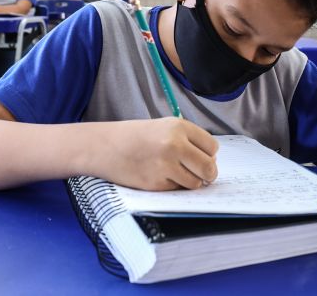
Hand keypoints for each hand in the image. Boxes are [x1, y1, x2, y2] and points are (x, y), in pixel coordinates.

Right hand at [94, 118, 217, 190]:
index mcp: (179, 127)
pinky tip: (160, 176)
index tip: (202, 157)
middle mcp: (174, 145)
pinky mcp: (156, 183)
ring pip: (195, 182)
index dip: (209, 155)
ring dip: (191, 182)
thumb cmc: (136, 137)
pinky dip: (173, 186)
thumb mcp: (164, 127)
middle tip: (203, 175)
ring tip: (177, 173)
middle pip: (208, 167)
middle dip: (208, 174)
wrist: (105, 146)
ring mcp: (165, 165)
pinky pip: (177, 189)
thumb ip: (188, 141)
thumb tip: (211, 163)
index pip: (212, 147)